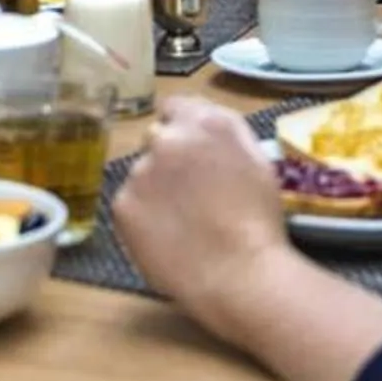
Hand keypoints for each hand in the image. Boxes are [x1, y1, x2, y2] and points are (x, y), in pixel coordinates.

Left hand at [111, 100, 296, 341]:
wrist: (240, 274)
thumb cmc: (259, 223)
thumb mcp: (256, 161)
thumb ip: (225, 134)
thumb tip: (202, 127)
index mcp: (207, 123)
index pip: (175, 107)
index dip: (182, 129)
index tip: (189, 153)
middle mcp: (168, 138)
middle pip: (156, 139)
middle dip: (168, 159)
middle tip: (188, 193)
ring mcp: (141, 171)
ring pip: (141, 173)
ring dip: (154, 188)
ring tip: (181, 222)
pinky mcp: (122, 204)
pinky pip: (128, 202)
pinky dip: (142, 216)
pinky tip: (166, 236)